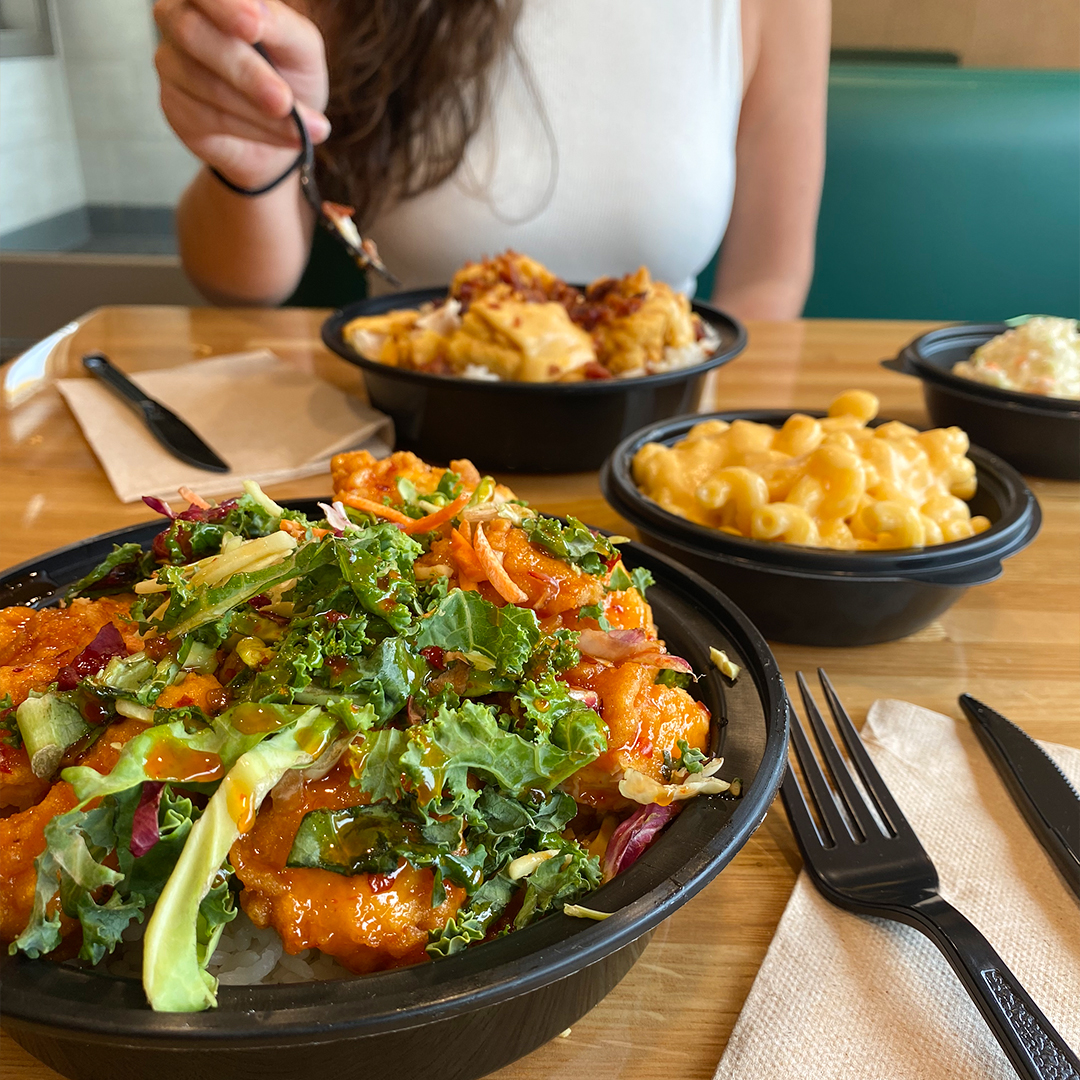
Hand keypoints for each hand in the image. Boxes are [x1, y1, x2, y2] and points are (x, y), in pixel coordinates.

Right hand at [154, 0, 329, 189]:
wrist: (283, 129)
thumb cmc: (288, 75)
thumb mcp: (301, 47)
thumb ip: (281, 26)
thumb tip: (259, 12)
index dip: (225, 5)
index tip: (255, 24)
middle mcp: (179, 17)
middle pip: (192, 33)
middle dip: (245, 71)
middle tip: (283, 100)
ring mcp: (170, 61)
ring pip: (205, 84)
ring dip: (259, 112)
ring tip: (303, 129)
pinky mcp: (174, 105)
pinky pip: (208, 118)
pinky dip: (254, 130)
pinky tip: (283, 137)